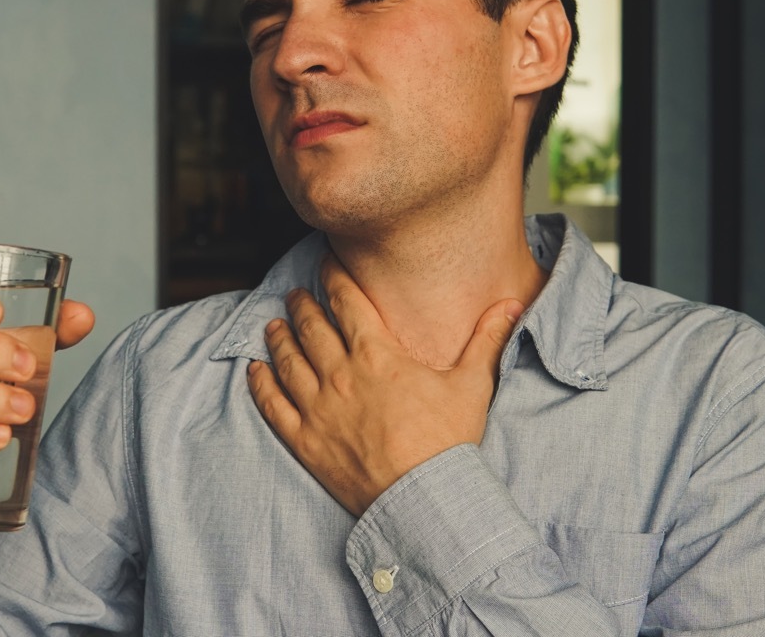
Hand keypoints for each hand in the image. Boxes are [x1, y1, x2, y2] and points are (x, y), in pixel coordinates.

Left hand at [246, 255, 521, 516]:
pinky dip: (260, 384)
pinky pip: (272, 405)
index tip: (325, 265)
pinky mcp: (305, 440)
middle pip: (311, 327)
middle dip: (302, 305)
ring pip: (287, 360)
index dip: (333, 278)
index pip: (347, 302)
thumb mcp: (473, 385)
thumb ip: (487, 340)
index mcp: (377, 354)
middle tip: (296, 293)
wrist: (423, 499)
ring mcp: (318, 407)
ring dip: (278, 337)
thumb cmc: (448, 444)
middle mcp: (340, 374)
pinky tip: (254, 370)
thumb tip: (511, 304)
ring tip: (273, 324)